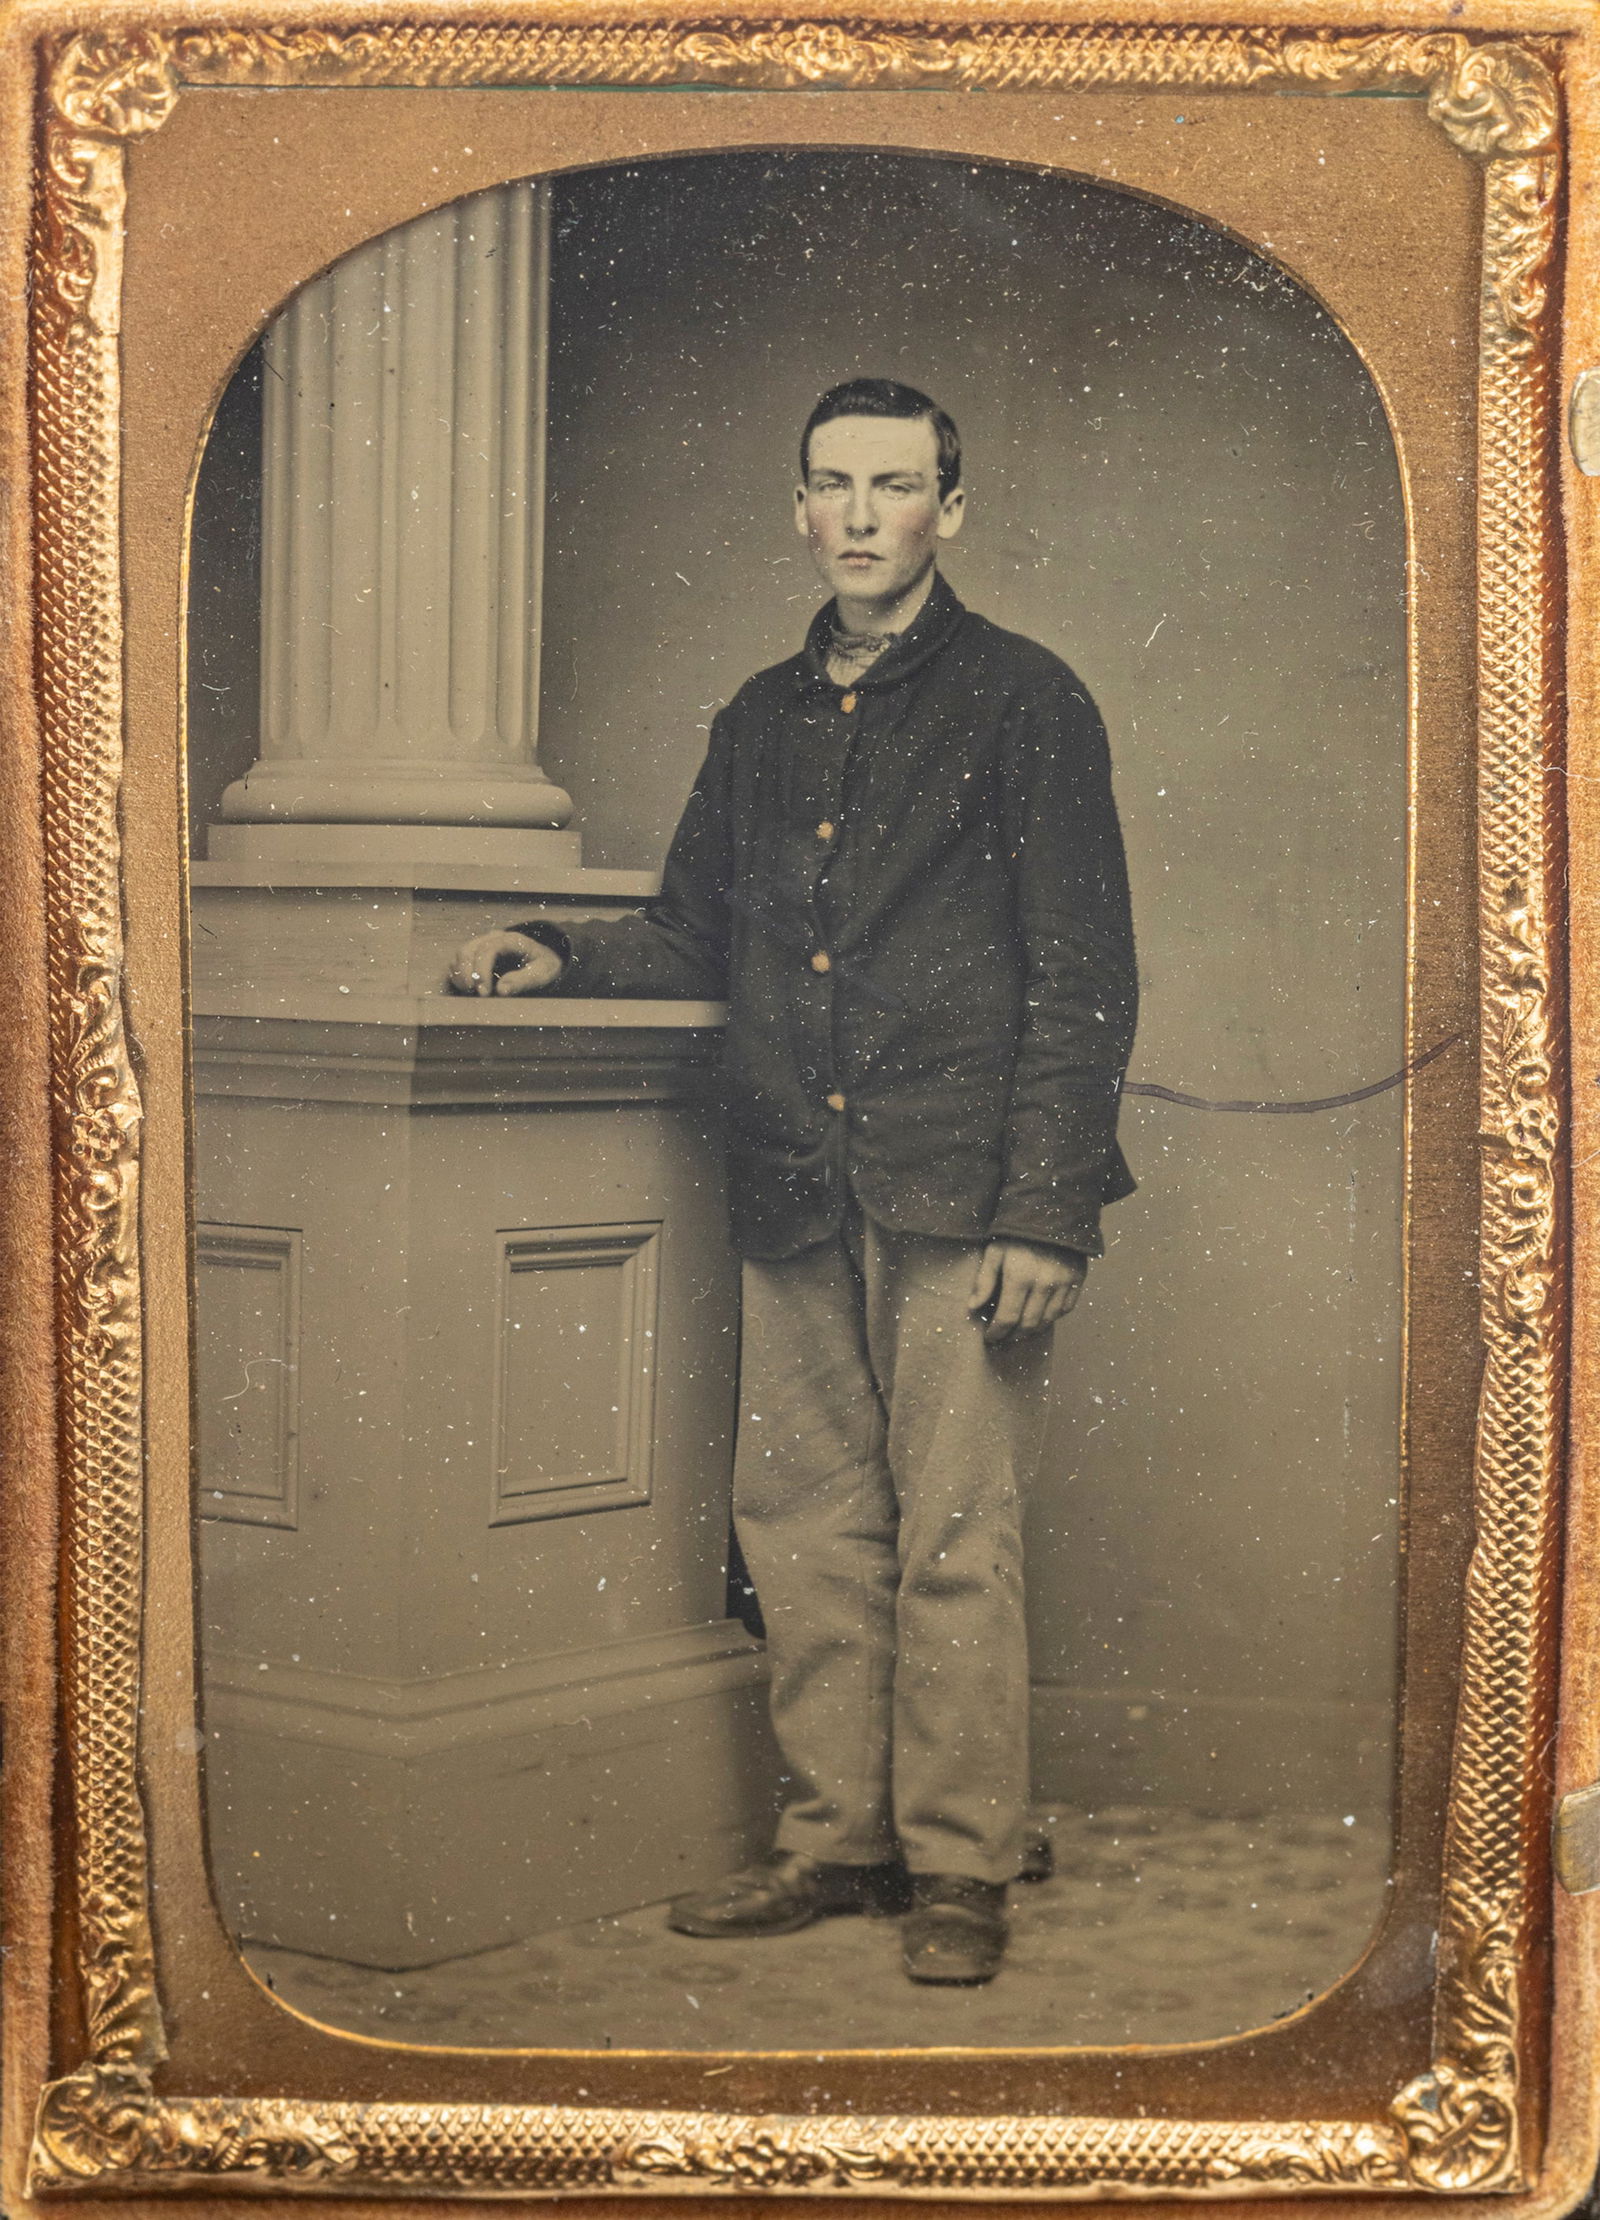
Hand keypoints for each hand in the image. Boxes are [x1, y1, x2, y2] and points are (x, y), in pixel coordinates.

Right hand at [447, 930, 563, 996]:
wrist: (545, 958)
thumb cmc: (544, 965)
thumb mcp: (542, 973)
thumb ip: (523, 980)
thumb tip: (502, 991)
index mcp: (511, 939)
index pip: (488, 950)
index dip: (482, 970)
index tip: (483, 992)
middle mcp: (493, 938)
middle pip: (468, 950)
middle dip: (468, 974)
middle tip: (476, 994)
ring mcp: (483, 943)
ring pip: (461, 954)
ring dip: (460, 974)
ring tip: (469, 992)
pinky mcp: (477, 953)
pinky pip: (459, 960)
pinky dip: (458, 974)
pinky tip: (466, 988)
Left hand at [968, 1239, 1086, 1345]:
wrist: (1052, 1210)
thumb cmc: (1016, 1232)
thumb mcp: (994, 1251)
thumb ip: (984, 1281)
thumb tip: (973, 1308)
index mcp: (1020, 1277)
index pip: (1007, 1318)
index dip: (997, 1333)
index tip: (989, 1338)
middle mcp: (1044, 1284)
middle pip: (1028, 1325)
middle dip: (1013, 1336)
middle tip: (1003, 1339)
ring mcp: (1064, 1283)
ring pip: (1048, 1321)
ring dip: (1032, 1331)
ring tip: (1019, 1332)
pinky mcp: (1078, 1279)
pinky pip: (1065, 1309)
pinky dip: (1052, 1318)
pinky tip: (1040, 1317)